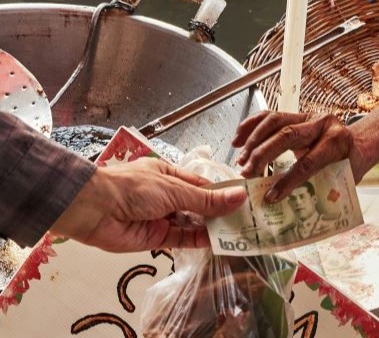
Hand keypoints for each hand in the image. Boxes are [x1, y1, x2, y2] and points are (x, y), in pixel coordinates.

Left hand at [49, 158, 246, 252]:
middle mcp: (167, 196)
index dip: (223, 193)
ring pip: (193, 223)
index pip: (202, 186)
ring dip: (212, 227)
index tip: (245, 200)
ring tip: (238, 231)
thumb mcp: (174, 189)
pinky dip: (199, 240)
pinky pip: (183, 240)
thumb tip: (239, 197)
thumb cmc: (131, 188)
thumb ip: (206, 199)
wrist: (92, 209)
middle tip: (247, 219)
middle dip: (220, 212)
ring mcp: (162, 218)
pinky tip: (217, 242)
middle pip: (199, 205)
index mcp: (169, 176)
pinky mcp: (156, 239)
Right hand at [233, 111, 359, 203]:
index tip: (270, 196)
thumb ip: (317, 188)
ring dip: (253, 141)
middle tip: (247, 174)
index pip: (309, 161)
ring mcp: (308, 116)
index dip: (287, 181)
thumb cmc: (349, 163)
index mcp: (337, 141)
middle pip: (287, 136)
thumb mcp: (341, 178)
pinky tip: (238, 140)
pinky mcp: (296, 114)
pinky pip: (270, 115)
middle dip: (263, 155)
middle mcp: (322, 124)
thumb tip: (288, 209)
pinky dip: (251, 126)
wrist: (357, 144)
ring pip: (275, 121)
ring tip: (241, 161)